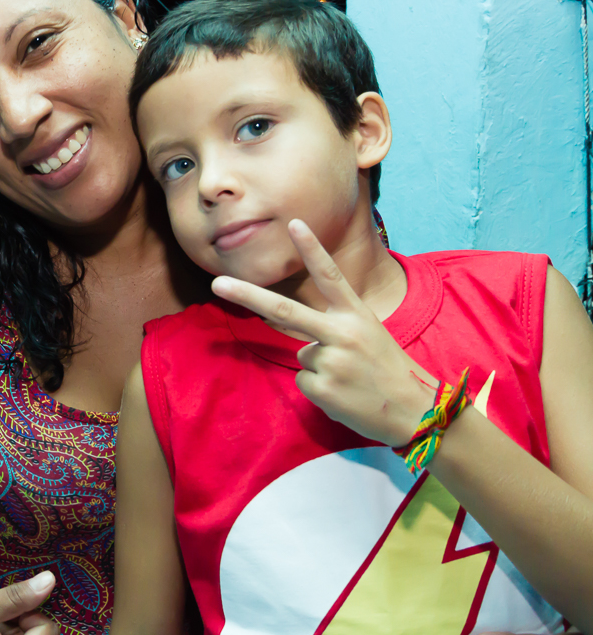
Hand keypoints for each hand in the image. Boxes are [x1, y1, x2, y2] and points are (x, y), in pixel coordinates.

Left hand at [211, 218, 433, 447]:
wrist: (417, 411)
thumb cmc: (387, 368)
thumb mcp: (369, 333)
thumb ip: (334, 325)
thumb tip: (297, 336)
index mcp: (357, 315)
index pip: (330, 276)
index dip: (312, 249)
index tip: (294, 223)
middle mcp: (342, 333)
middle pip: (285, 309)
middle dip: (247, 295)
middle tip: (217, 283)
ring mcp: (331, 361)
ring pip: (301, 354)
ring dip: (318, 366)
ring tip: (350, 378)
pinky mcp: (323, 388)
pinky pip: (304, 381)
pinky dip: (320, 388)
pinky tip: (345, 393)